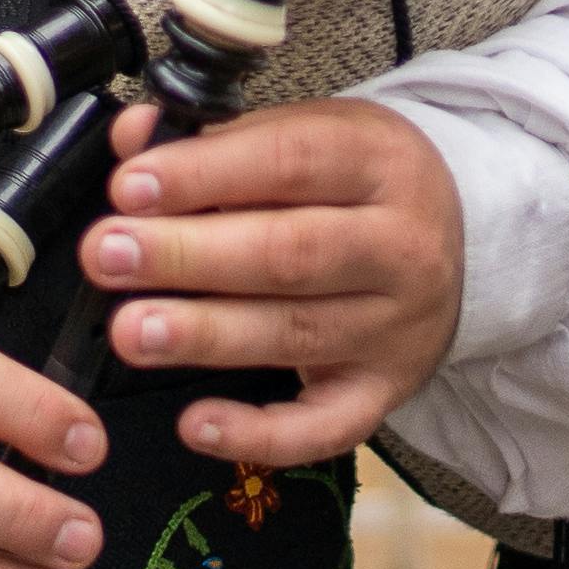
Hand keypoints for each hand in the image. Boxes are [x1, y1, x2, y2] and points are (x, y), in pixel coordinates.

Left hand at [86, 100, 464, 465]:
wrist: (460, 247)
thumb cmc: (358, 185)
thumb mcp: (310, 134)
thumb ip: (221, 137)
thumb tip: (133, 138)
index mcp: (381, 162)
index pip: (291, 162)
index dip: (206, 175)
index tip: (130, 187)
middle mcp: (400, 246)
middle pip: (289, 252)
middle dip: (187, 255)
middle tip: (108, 255)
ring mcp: (397, 326)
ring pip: (295, 333)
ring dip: (205, 334)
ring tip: (131, 329)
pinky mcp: (384, 391)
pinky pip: (325, 426)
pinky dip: (260, 434)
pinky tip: (197, 424)